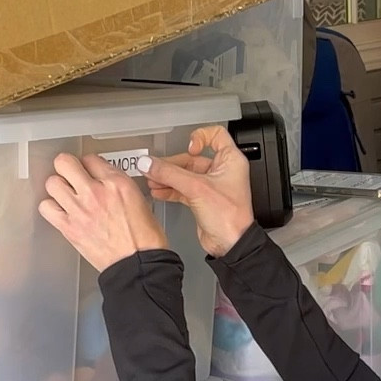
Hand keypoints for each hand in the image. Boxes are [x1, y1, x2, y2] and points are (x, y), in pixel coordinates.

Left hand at [39, 154, 168, 273]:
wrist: (138, 265)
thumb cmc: (144, 238)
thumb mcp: (139, 199)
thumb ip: (118, 186)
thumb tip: (105, 182)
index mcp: (117, 183)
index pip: (90, 158)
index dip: (89, 165)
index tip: (89, 171)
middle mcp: (96, 191)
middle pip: (65, 163)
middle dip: (67, 167)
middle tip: (71, 176)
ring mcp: (79, 209)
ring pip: (52, 183)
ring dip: (58, 187)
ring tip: (65, 194)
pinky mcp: (69, 228)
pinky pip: (46, 207)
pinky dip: (51, 208)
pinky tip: (61, 211)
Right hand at [145, 125, 254, 257]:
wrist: (230, 245)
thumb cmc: (229, 217)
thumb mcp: (197, 188)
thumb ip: (170, 174)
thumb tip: (149, 163)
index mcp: (230, 161)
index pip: (216, 135)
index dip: (200, 136)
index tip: (188, 147)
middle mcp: (222, 171)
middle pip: (192, 158)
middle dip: (172, 164)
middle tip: (154, 167)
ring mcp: (211, 186)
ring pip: (185, 175)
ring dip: (167, 177)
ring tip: (151, 179)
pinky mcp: (202, 200)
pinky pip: (182, 189)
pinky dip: (170, 189)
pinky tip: (158, 191)